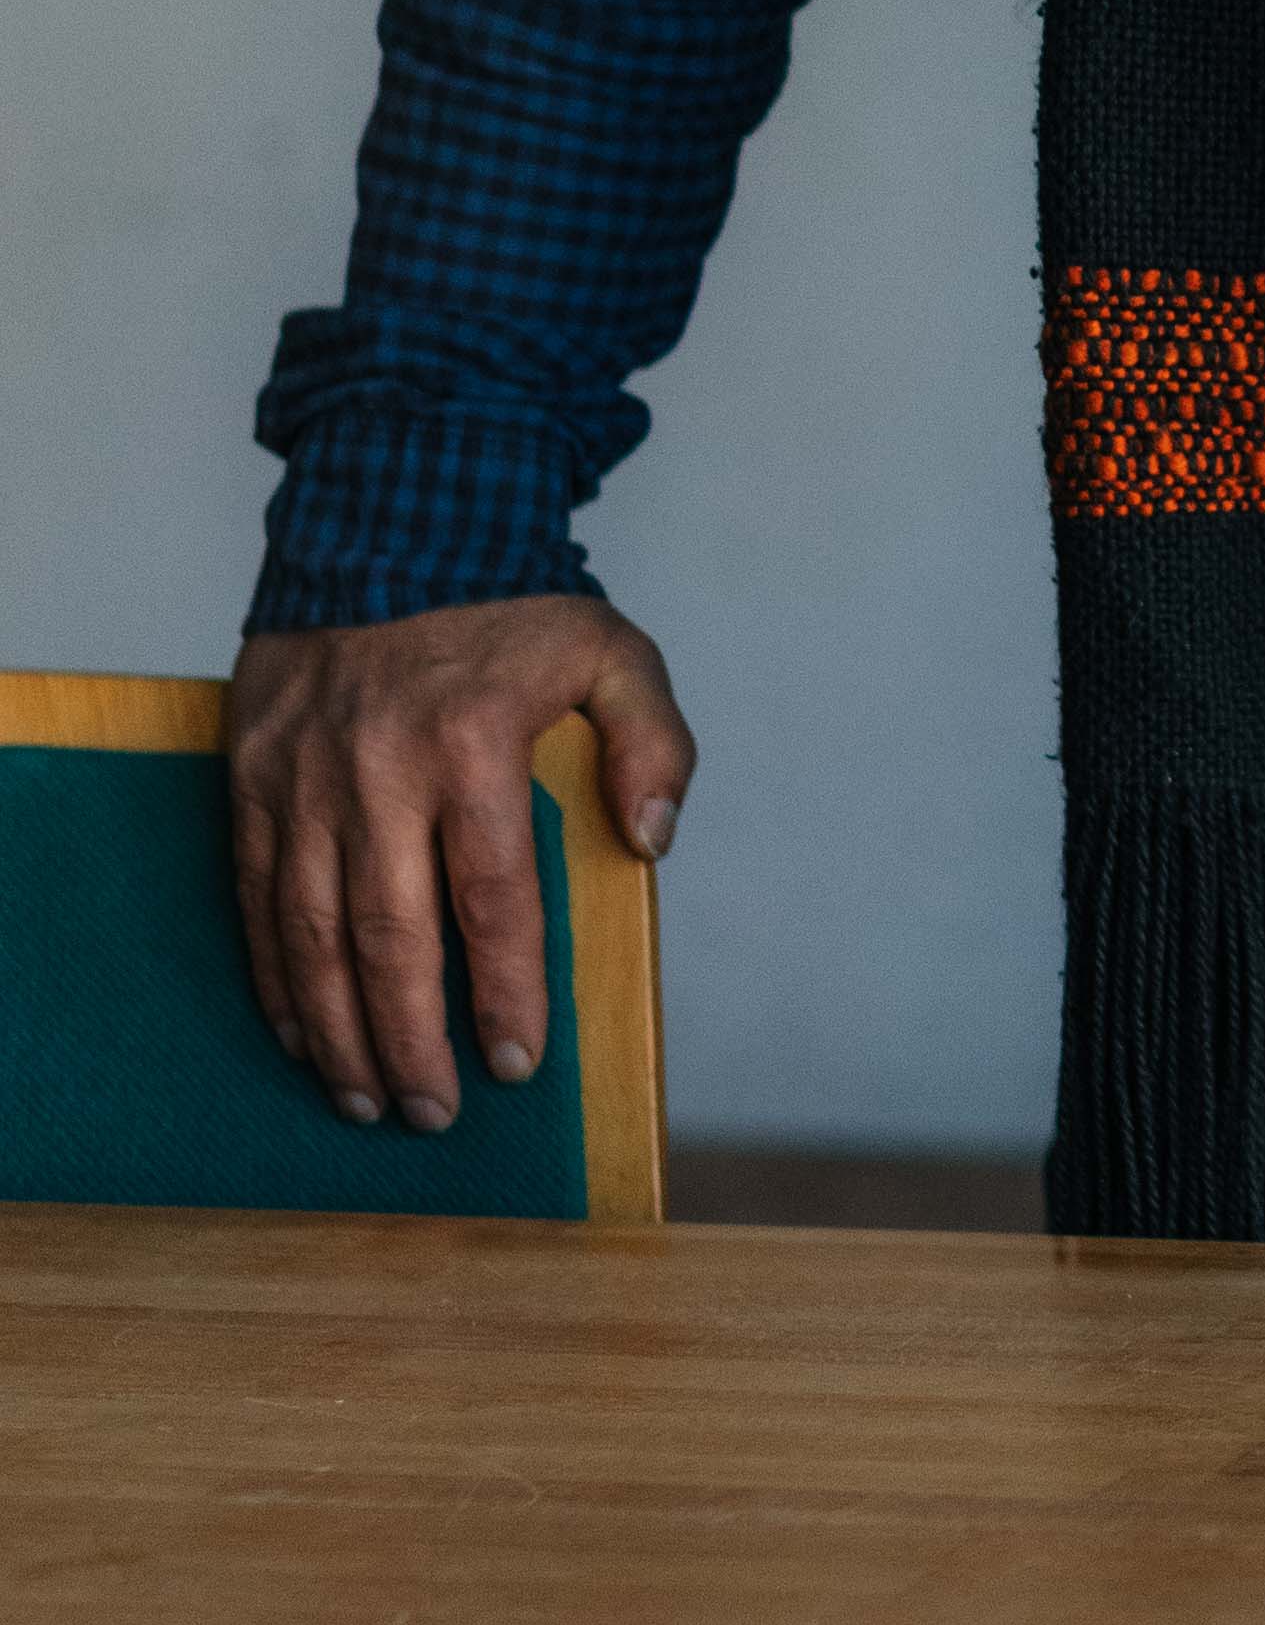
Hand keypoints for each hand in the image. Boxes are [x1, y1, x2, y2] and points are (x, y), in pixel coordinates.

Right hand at [226, 600, 692, 1135]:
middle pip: (391, 937)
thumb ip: (651, 742)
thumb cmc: (508, 600)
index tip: (515, 1063)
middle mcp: (380, 767)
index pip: (492, 898)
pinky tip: (302, 1033)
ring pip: (313, 933)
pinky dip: (276, 977)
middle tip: (434, 1114)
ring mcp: (306, 777)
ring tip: (368, 1099)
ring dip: (338, 1031)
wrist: (389, 511)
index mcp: (475, 743)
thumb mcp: (611, 649)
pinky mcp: (253, 776)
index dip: (503, 992)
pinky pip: (259, 897)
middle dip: (413, 1041)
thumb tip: (652, 841)